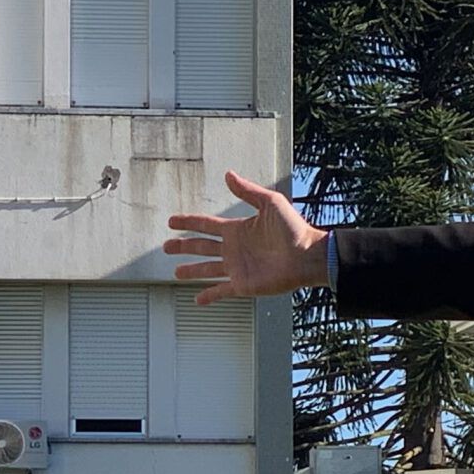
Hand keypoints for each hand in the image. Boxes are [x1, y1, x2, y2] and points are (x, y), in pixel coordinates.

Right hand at [164, 171, 330, 302]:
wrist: (307, 256)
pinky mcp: (243, 284)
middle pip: (201, 246)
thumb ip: (248, 191)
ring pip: (207, 269)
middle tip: (166, 246)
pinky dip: (209, 295)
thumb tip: (228, 174)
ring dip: (191, 271)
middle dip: (183, 246)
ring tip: (176, 272)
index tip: (172, 221)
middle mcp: (234, 248)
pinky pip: (221, 290)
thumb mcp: (270, 203)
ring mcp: (237, 267)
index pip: (206, 225)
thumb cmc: (294, 229)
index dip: (188, 222)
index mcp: (237, 229)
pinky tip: (197, 299)